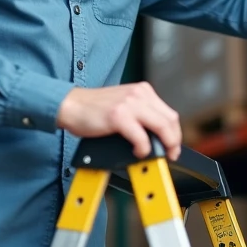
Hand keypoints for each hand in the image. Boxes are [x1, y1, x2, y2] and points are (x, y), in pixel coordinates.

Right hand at [57, 82, 181, 160]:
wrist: (71, 105)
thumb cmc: (94, 109)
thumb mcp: (124, 105)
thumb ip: (140, 114)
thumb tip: (157, 138)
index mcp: (142, 91)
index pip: (169, 114)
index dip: (175, 133)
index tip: (173, 146)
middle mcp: (139, 94)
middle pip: (170, 120)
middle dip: (174, 141)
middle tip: (170, 154)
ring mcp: (129, 104)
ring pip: (161, 127)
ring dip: (165, 145)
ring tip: (159, 155)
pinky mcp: (118, 116)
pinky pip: (141, 137)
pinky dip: (144, 148)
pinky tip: (139, 152)